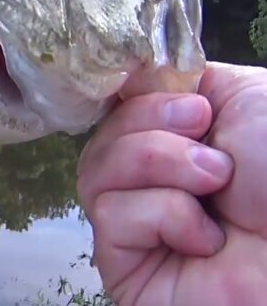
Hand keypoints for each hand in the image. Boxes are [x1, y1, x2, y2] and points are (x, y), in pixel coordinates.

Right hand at [78, 61, 266, 304]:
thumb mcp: (243, 94)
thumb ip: (177, 76)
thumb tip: (126, 72)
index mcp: (175, 136)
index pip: (115, 104)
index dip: (133, 93)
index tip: (186, 101)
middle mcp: (149, 178)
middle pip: (101, 133)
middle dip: (153, 129)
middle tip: (213, 150)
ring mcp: (134, 223)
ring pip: (94, 170)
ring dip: (161, 166)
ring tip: (216, 186)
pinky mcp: (123, 266)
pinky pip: (110, 215)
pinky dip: (164, 215)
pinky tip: (206, 237)